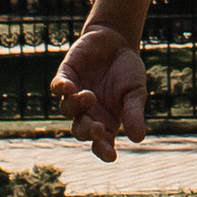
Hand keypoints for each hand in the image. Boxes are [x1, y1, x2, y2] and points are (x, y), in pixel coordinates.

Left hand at [53, 19, 146, 162]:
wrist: (118, 41)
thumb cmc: (128, 71)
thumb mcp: (136, 92)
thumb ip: (134, 113)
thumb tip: (138, 138)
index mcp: (105, 121)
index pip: (101, 142)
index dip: (103, 150)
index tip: (111, 155)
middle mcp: (87, 112)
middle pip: (80, 129)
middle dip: (87, 132)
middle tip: (97, 129)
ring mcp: (75, 94)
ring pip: (67, 109)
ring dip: (77, 106)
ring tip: (90, 96)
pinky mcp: (66, 76)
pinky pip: (58, 87)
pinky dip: (60, 88)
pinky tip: (68, 87)